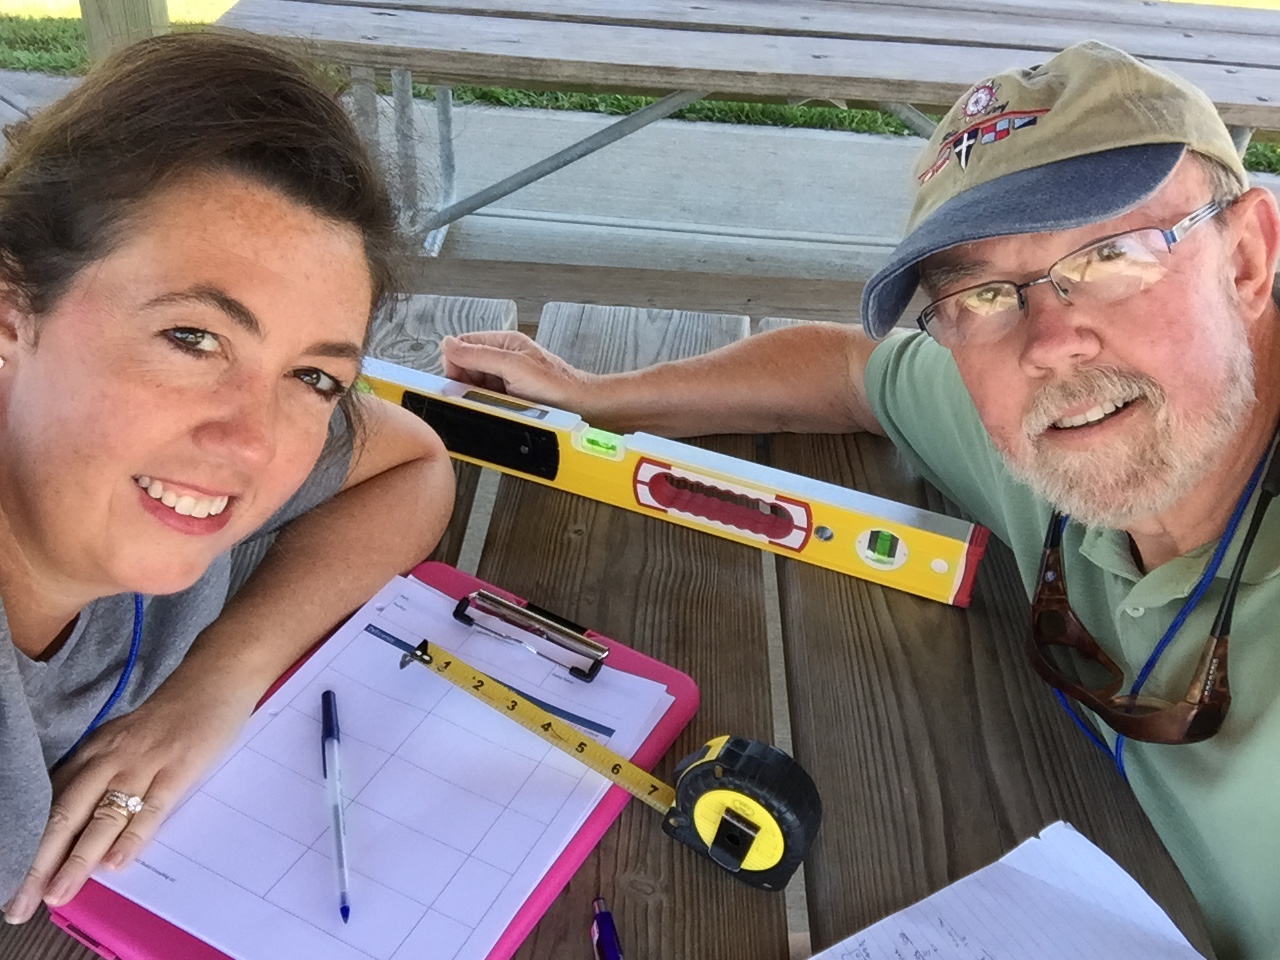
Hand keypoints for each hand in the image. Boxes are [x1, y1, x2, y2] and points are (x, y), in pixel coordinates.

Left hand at [1, 679, 254, 922]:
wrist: (214, 679)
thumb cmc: (171, 715)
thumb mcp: (124, 740)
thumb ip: (103, 775)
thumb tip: (84, 827)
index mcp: (93, 752)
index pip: (50, 804)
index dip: (28, 844)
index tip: (12, 880)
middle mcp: (109, 758)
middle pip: (65, 815)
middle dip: (39, 862)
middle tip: (20, 902)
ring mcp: (144, 763)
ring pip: (102, 816)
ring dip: (78, 859)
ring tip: (59, 893)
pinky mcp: (177, 768)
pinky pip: (151, 808)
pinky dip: (132, 836)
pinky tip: (116, 863)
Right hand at [440, 331, 597, 411]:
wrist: (581, 407)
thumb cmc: (556, 385)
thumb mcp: (513, 366)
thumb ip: (479, 354)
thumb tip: (448, 344)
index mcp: (504, 342)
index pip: (463, 344)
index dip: (456, 362)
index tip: (459, 381)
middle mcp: (504, 357)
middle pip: (467, 366)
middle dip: (466, 382)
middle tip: (479, 396)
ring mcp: (507, 377)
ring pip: (476, 385)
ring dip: (478, 396)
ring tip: (496, 403)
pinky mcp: (511, 395)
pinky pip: (488, 399)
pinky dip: (488, 405)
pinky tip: (501, 409)